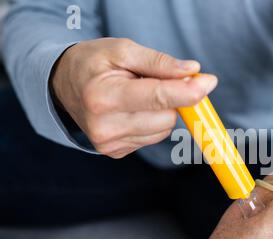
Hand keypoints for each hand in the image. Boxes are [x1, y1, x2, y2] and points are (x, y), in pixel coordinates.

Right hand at [51, 38, 217, 157]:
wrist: (63, 86)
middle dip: (172, 98)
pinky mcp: (116, 152)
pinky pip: (153, 138)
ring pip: (163, 130)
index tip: (208, 82)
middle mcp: (105, 127)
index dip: (188, 92)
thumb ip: (158, 62)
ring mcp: (110, 144)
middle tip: (156, 80)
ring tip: (137, 94)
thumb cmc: (93, 63)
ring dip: (162, 111)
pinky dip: (152, 122)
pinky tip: (133, 110)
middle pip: (166, 117)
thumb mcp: (122, 50)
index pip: (158, 98)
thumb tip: (192, 72)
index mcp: (103, 97)